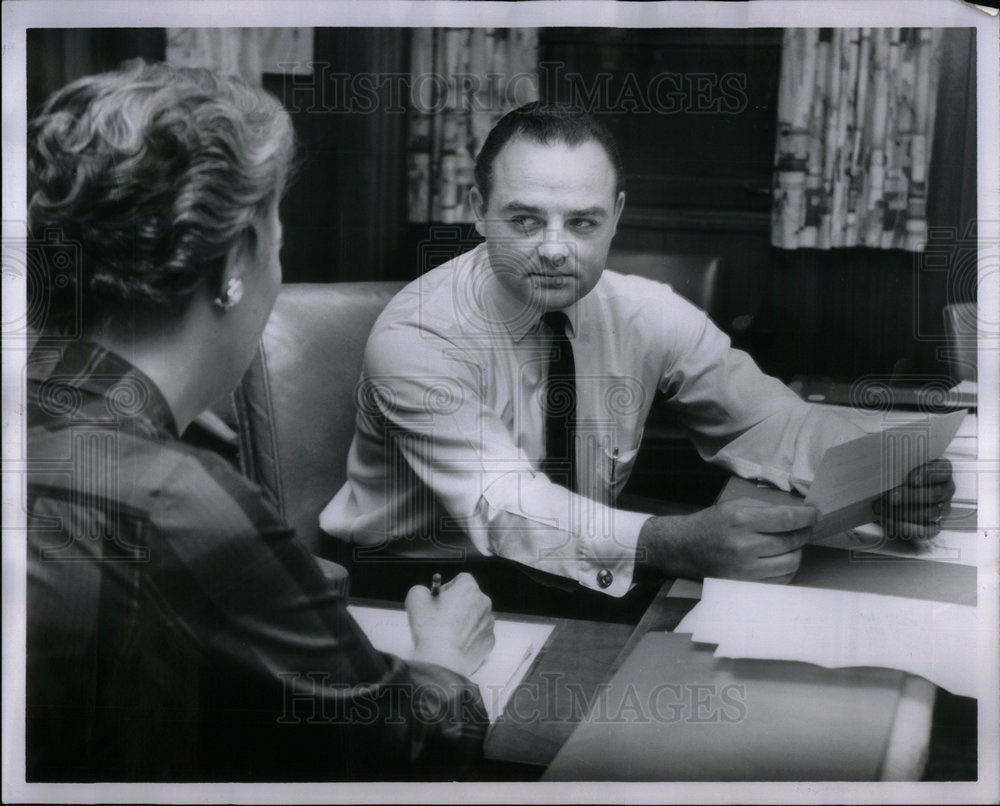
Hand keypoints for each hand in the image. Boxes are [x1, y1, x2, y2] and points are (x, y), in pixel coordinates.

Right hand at [406, 572, 494, 677]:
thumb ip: (421, 590)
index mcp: (469, 588)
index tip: (438, 600)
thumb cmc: (431, 628)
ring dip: (464, 622)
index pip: (461, 580)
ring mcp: (489, 623)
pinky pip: (478, 635)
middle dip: (457, 605)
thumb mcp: (416, 598)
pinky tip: (455, 644)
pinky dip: (469, 638)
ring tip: (447, 633)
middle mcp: (484, 603)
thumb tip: (425, 594)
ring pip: (475, 617)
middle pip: (470, 599)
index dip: (447, 589)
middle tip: (440, 617)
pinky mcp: (489, 641)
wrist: (443, 659)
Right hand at [637, 498, 818, 583]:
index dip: (807, 516)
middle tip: (804, 528)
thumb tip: (799, 514)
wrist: (685, 548)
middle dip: (804, 533)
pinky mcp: (746, 585)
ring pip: (791, 563)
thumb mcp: (734, 506)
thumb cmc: (712, 524)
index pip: (787, 519)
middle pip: (792, 542)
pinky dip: (787, 569)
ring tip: (792, 545)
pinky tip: (780, 559)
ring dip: (797, 552)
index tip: (816, 514)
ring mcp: (745, 569)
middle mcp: (744, 546)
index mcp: (741, 520)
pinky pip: (781, 580)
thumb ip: (765, 509)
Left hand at [873, 458, 954, 543]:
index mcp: (940, 469)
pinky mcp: (933, 526)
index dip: (928, 474)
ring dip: (904, 512)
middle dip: (911, 496)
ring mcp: (941, 508)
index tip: (910, 479)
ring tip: (882, 509)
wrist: (883, 498)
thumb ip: (895, 465)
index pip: (943, 469)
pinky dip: (906, 527)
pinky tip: (889, 522)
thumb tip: (883, 462)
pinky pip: (926, 530)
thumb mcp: (893, 467)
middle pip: (936, 493)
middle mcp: (945, 489)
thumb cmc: (891, 477)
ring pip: (930, 512)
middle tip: (891, 497)